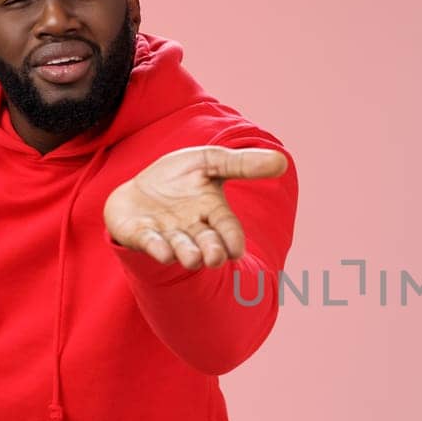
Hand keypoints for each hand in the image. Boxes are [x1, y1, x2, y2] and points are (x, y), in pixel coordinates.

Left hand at [104, 146, 288, 270]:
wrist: (138, 188)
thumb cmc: (179, 178)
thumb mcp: (209, 161)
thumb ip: (242, 164)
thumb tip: (283, 161)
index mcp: (212, 212)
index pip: (227, 228)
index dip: (232, 238)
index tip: (236, 250)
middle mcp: (191, 228)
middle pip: (205, 242)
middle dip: (211, 250)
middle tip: (215, 258)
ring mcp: (165, 233)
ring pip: (179, 247)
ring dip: (186, 253)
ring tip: (192, 259)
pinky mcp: (139, 234)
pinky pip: (149, 243)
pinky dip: (156, 248)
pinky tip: (162, 252)